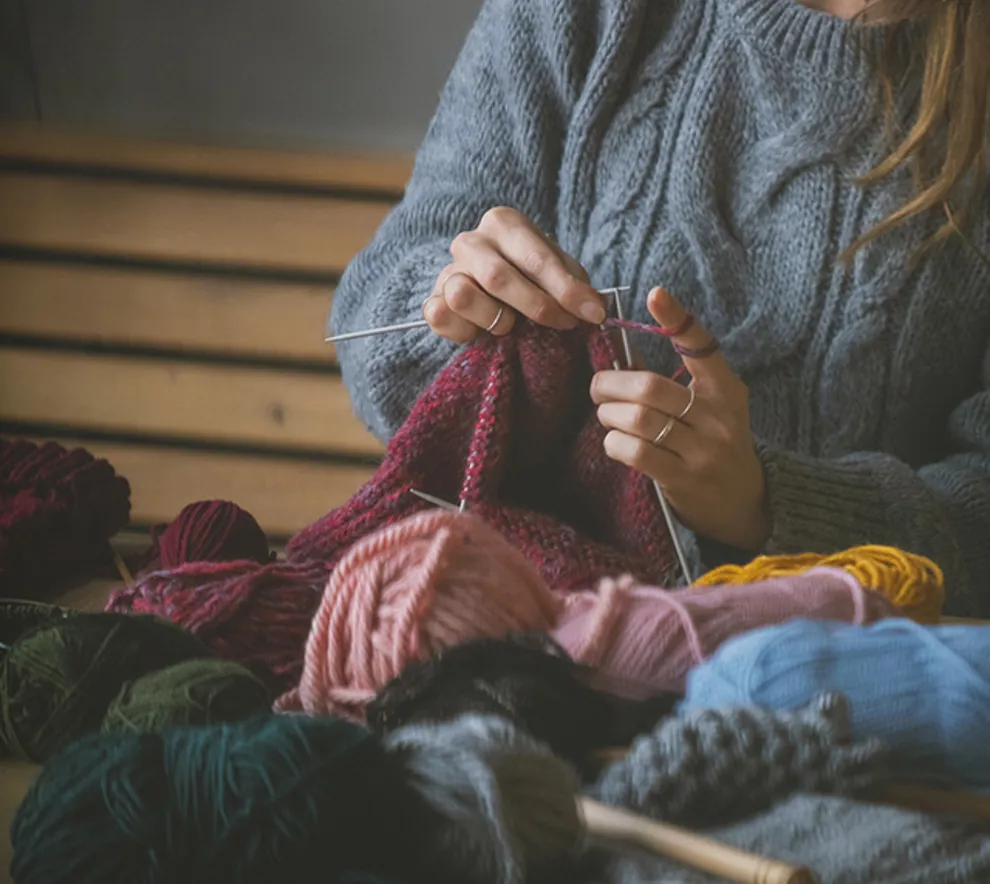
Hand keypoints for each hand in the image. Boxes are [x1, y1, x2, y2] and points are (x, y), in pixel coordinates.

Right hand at [423, 207, 606, 342]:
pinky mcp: (432, 301)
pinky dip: (465, 330)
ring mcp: (447, 271)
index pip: (535, 258)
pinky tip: (483, 332)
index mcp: (503, 224)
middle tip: (563, 324)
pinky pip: (440, 316)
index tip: (592, 314)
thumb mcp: (559, 274)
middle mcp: (470, 241)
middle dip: (536, 307)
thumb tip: (596, 310)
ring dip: (495, 318)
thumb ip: (576, 287)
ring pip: (462, 295)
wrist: (491, 292)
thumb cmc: (531, 278)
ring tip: (511, 323)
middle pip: (498, 278)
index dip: (566, 290)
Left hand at [591, 288, 770, 551]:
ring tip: (607, 415)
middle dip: (611, 383)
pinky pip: (636, 453)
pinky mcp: (684, 480)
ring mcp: (703, 451)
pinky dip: (615, 443)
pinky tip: (615, 442)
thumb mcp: (708, 407)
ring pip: (639, 419)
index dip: (678, 319)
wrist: (746, 502)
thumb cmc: (714, 443)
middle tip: (598, 387)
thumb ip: (672, 380)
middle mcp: (718, 417)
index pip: (703, 347)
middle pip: (651, 387)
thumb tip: (621, 351)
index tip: (655, 294)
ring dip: (610, 414)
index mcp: (726, 390)